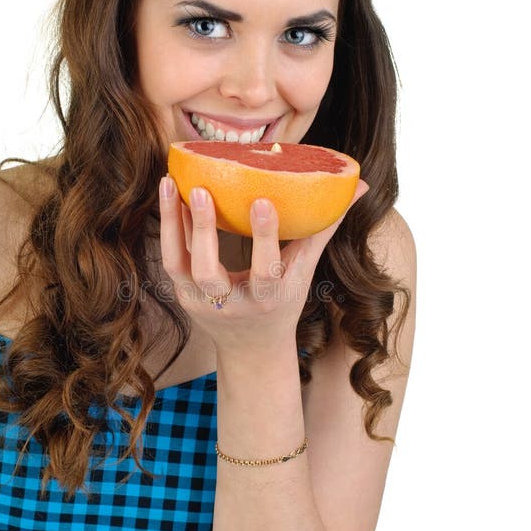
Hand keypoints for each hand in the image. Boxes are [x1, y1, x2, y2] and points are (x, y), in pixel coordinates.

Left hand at [158, 176, 368, 354]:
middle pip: (208, 271)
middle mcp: (230, 305)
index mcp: (268, 299)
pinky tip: (170, 195)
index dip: (264, 237)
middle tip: (201, 189)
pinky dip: (170, 228)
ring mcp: (200, 302)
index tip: (261, 201)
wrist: (250, 349)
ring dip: (173, 222)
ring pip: (179, 263)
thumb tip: (360, 185)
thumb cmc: (283, 302)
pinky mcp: (182, 294)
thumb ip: (325, 227)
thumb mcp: (305, 271)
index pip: (265, 270)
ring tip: (170, 182)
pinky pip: (171, 258)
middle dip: (204, 230)